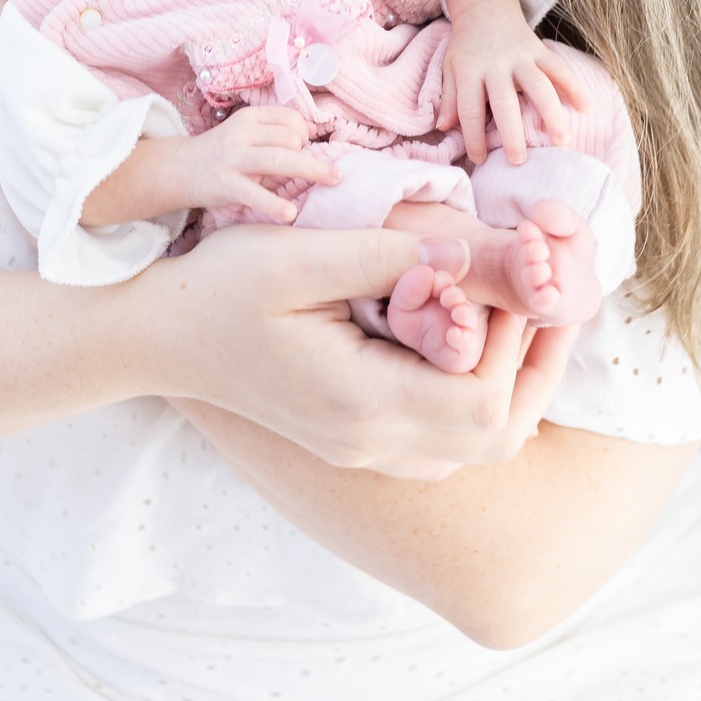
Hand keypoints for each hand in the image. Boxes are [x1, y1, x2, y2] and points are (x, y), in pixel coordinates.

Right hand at [134, 221, 574, 476]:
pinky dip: (476, 391)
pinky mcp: (355, 439)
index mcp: (358, 402)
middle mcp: (368, 442)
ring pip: (477, 446)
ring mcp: (361, 450)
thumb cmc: (218, 287)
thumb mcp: (297, 255)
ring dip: (511, 380)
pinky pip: (444, 437)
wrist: (156, 337)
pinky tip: (468, 333)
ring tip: (517, 308)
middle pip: (496, 436)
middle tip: (544, 293)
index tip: (510, 273)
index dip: (514, 340)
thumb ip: (388, 255)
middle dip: (534, 364)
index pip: (480, 401)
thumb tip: (475, 250)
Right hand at [183, 105, 340, 222]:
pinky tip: (290, 214)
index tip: (305, 149)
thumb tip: (315, 132)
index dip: (306, 133)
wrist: (179, 169)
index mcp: (250, 118)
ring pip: (280, 159)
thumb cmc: (223, 152)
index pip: (290, 118)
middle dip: (313, 156)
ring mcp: (234, 159)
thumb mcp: (246, 133)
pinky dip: (274, 204)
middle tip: (331, 174)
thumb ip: (275, 131)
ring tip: (333, 181)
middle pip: (291, 138)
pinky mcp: (227, 184)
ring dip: (312, 170)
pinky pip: (255, 194)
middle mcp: (242, 134)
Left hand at [437, 0, 589, 163]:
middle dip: (512, 133)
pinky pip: (559, 68)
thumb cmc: (466, 47)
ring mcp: (521, 57)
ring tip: (561, 140)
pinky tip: (585, 107)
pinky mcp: (540, 50)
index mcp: (470, 71)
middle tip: (519, 161)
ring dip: (551, 113)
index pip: (469, 108)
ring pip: (538, 85)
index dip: (473, 136)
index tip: (480, 159)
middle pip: (505, 102)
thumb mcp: (450, 68)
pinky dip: (574, 86)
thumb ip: (450, 98)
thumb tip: (443, 127)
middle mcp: (496, 65)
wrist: (486, 9)